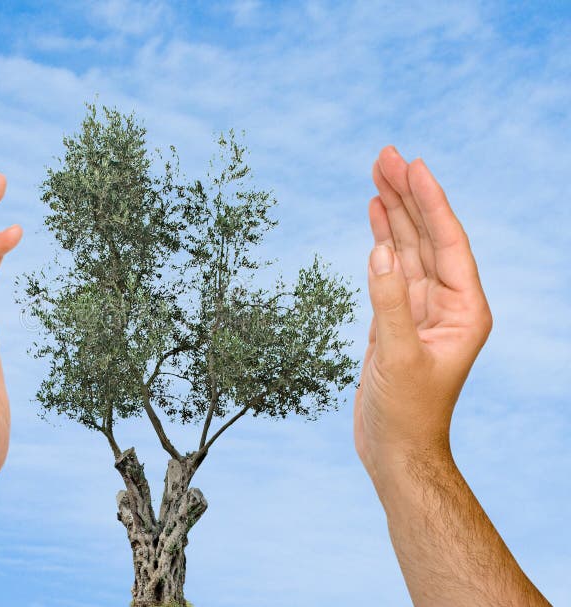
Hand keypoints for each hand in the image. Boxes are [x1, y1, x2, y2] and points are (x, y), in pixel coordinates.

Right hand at [354, 146, 492, 481]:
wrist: (395, 449)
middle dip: (408, 195)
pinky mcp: (397, 317)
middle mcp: (448, 303)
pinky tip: (375, 216)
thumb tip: (379, 251)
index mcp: (465, 310)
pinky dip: (381, 240)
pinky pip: (390, 268)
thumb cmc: (406, 413)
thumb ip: (389, 302)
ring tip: (378, 174)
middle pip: (428, 236)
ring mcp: (421, 308)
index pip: (448, 242)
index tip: (412, 165)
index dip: (430, 201)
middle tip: (386, 155)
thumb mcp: (399, 357)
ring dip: (394, 212)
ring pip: (407, 248)